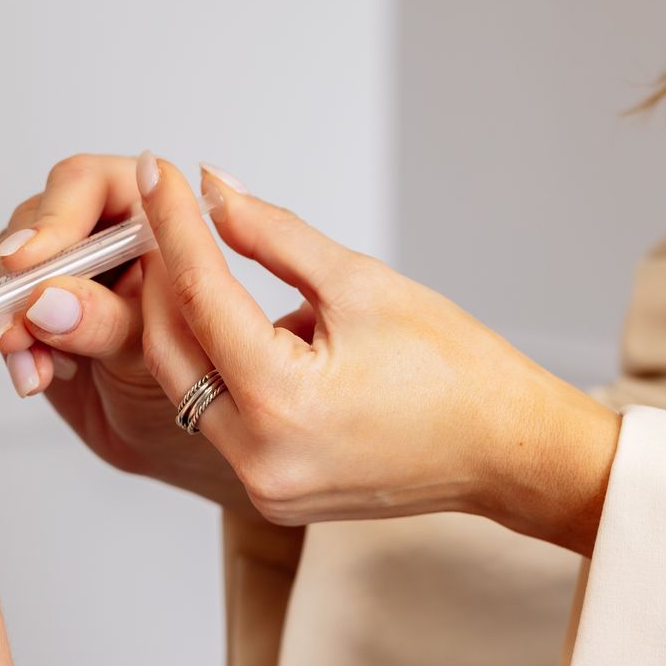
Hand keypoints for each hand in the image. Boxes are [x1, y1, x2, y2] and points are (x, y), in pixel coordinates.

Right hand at [0, 154, 256, 511]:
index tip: (25, 262)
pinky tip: (34, 373)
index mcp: (152, 215)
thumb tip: (46, 299)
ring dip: (9, 317)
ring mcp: (66, 268)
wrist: (176, 438)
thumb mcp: (160, 350)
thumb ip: (107, 319)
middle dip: (20, 278)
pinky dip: (8, 344)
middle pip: (36, 222)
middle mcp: (105, 232)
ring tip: (31, 365)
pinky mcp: (34, 305)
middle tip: (13, 328)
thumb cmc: (195, 383)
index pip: (89, 183)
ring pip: (9, 266)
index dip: (53, 218)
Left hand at [130, 154, 619, 554]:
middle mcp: (260, 456)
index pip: (199, 294)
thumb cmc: (455, 370)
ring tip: (231, 274)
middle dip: (165, 278)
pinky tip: (267, 337)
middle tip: (173, 216)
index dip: (174, 224)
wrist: (506, 448)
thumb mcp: (360, 283)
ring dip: (196, 325)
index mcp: (283, 401)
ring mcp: (262, 484)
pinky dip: (227, 368)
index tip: (159, 172)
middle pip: (171, 349)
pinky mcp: (271, 492)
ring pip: (191, 387)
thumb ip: (273, 236)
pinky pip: (222, 418)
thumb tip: (216, 192)